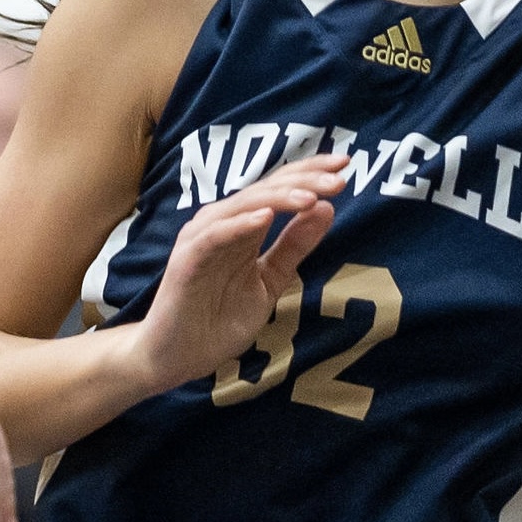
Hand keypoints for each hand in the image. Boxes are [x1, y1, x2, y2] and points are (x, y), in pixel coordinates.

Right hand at [134, 156, 344, 391]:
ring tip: (310, 197)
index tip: (345, 165)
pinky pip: (214, 236)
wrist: (176, 356)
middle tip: (338, 178)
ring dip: (277, 198)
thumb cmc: (218, 318)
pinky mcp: (187, 261)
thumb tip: (327, 207)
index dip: (310, 173)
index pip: (279, 188)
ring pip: (242, 206)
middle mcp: (223, 224)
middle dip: (303, 181)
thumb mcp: (269, 280)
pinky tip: (264, 218)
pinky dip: (238, 225)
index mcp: (243, 226)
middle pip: (265, 190)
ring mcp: (203, 240)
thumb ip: (294, 246)